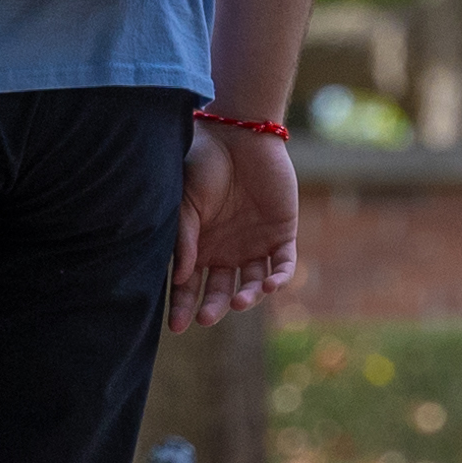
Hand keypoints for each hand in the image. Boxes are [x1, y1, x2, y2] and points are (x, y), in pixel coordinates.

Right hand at [168, 117, 299, 329]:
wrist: (238, 135)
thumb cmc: (203, 164)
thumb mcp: (185, 202)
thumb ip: (183, 239)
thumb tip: (180, 277)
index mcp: (197, 246)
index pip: (188, 285)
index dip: (182, 306)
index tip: (178, 327)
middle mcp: (225, 251)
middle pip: (220, 290)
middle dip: (213, 307)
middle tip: (207, 318)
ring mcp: (254, 245)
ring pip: (252, 284)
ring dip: (247, 297)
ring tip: (239, 301)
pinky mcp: (282, 235)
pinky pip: (283, 266)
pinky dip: (278, 280)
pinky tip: (268, 286)